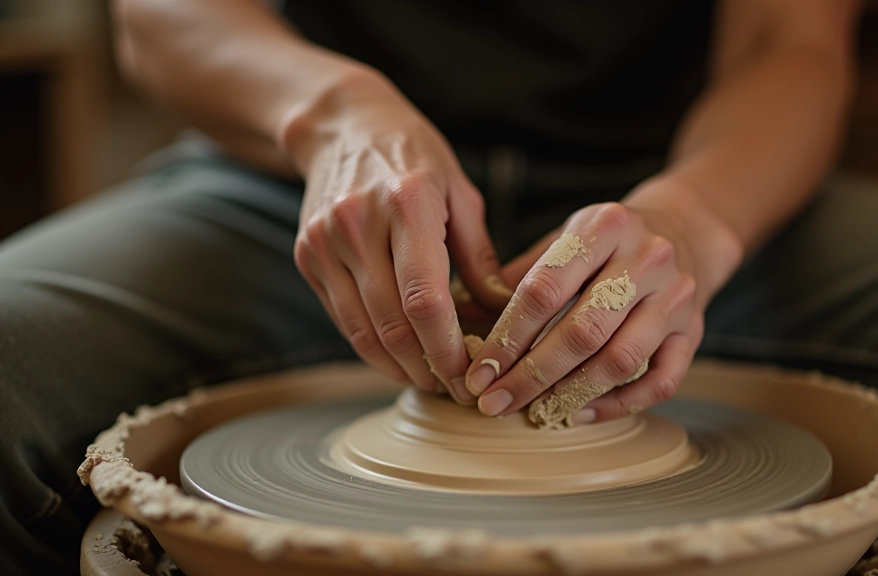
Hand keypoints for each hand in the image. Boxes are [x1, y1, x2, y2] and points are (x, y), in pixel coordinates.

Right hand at [289, 70, 510, 402]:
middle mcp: (358, 224)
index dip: (447, 349)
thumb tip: (505, 313)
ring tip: (433, 383)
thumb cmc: (413, 157)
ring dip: (399, 369)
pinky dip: (373, 349)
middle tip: (458, 391)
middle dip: (428, 369)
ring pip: (363, 331)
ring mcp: (326, 242)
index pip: (426, 299)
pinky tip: (401, 361)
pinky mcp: (308, 256)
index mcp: (407, 203)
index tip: (470, 374)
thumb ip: (479, 256)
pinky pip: (343, 319)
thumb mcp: (460, 192)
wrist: (341, 126)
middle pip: (393, 324)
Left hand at [463, 198, 710, 427]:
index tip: (479, 370)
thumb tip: (463, 317)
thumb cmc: (609, 242)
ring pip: (620, 360)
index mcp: (605, 227)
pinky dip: (617, 405)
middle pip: (582, 331)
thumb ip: (519, 276)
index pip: (546, 289)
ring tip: (534, 410)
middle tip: (495, 401)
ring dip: (570, 393)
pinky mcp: (693, 332)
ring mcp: (675, 298)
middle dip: (531, 374)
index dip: (507, 336)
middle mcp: (647, 259)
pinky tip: (579, 411)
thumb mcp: (565, 238)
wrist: (684, 230)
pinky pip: (659, 383)